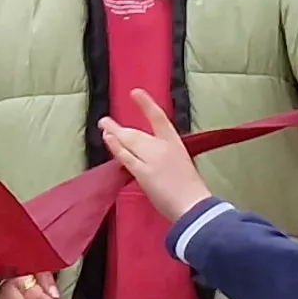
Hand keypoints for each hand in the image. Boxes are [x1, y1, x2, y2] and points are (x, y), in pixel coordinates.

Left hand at [99, 91, 216, 221]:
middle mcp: (163, 147)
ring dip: (114, 133)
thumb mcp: (182, 165)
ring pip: (129, 142)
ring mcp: (152, 159)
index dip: (146, 104)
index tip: (135, 93)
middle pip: (137, 133)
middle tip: (105, 121)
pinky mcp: (144, 172)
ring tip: (103, 127)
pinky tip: (108, 139)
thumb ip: (166, 157)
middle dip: (119, 127)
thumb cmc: (192, 191)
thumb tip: (149, 156)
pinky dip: (115, 147)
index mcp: (176, 144)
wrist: (194, 205)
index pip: (159, 118)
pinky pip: (126, 157)